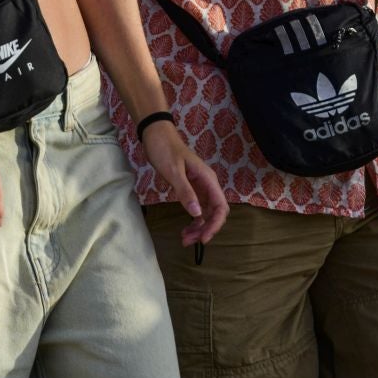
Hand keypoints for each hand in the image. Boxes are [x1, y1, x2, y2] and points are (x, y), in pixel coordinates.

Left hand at [141, 121, 228, 245]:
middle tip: (189, 241)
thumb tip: (197, 214)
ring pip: (206, 214)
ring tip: (185, 239)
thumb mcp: (173, 171)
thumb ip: (185, 192)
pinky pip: (197, 209)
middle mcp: (208, 185)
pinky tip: (185, 230)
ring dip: (199, 228)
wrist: (156, 136)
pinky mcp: (191, 189)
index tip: (203, 239)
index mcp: (208, 179)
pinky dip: (193, 221)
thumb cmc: (165, 150)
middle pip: (215, 213)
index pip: (220, 207)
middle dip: (206, 229)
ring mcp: (200, 188)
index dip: (215, 225)